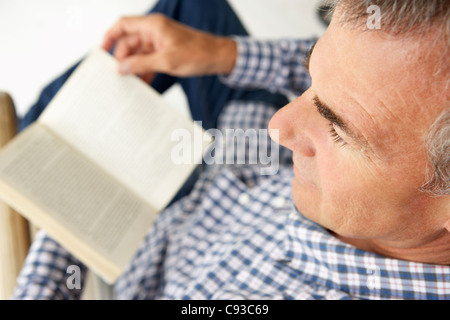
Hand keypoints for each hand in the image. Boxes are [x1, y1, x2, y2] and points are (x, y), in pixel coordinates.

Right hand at [102, 14, 236, 81]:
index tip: (102, 52)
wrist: (219, 57)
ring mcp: (160, 41)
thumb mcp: (166, 61)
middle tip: (118, 75)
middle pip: (129, 42)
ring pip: (139, 53)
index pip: (123, 25)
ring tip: (129, 83)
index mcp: (153, 25)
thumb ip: (141, 64)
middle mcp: (154, 31)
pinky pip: (150, 60)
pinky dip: (145, 70)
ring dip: (134, 67)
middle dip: (123, 58)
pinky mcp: (166, 51)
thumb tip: (121, 68)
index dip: (109, 37)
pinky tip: (143, 83)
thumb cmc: (198, 53)